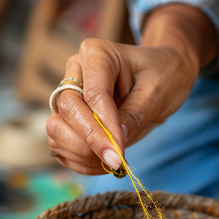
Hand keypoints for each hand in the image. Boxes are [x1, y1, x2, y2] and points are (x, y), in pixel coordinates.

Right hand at [46, 39, 197, 174]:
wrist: (162, 76)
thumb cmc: (162, 76)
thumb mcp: (157, 94)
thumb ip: (133, 118)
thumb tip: (113, 144)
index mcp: (97, 54)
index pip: (92, 95)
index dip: (103, 128)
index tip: (119, 153)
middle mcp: (75, 71)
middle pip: (67, 110)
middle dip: (90, 141)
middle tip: (116, 161)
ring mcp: (68, 95)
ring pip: (56, 129)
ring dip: (80, 153)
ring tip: (112, 161)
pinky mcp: (68, 117)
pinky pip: (60, 144)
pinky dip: (78, 161)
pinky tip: (103, 164)